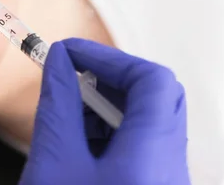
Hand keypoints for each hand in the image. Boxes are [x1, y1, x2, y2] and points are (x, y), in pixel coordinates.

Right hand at [20, 38, 189, 184]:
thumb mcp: (52, 167)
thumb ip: (57, 107)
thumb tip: (59, 62)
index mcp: (152, 158)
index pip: (152, 80)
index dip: (110, 57)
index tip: (71, 53)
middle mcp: (172, 169)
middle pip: (157, 98)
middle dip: (110, 81)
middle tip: (73, 79)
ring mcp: (168, 182)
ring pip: (150, 124)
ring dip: (109, 109)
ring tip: (69, 118)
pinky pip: (145, 149)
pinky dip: (114, 135)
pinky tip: (81, 147)